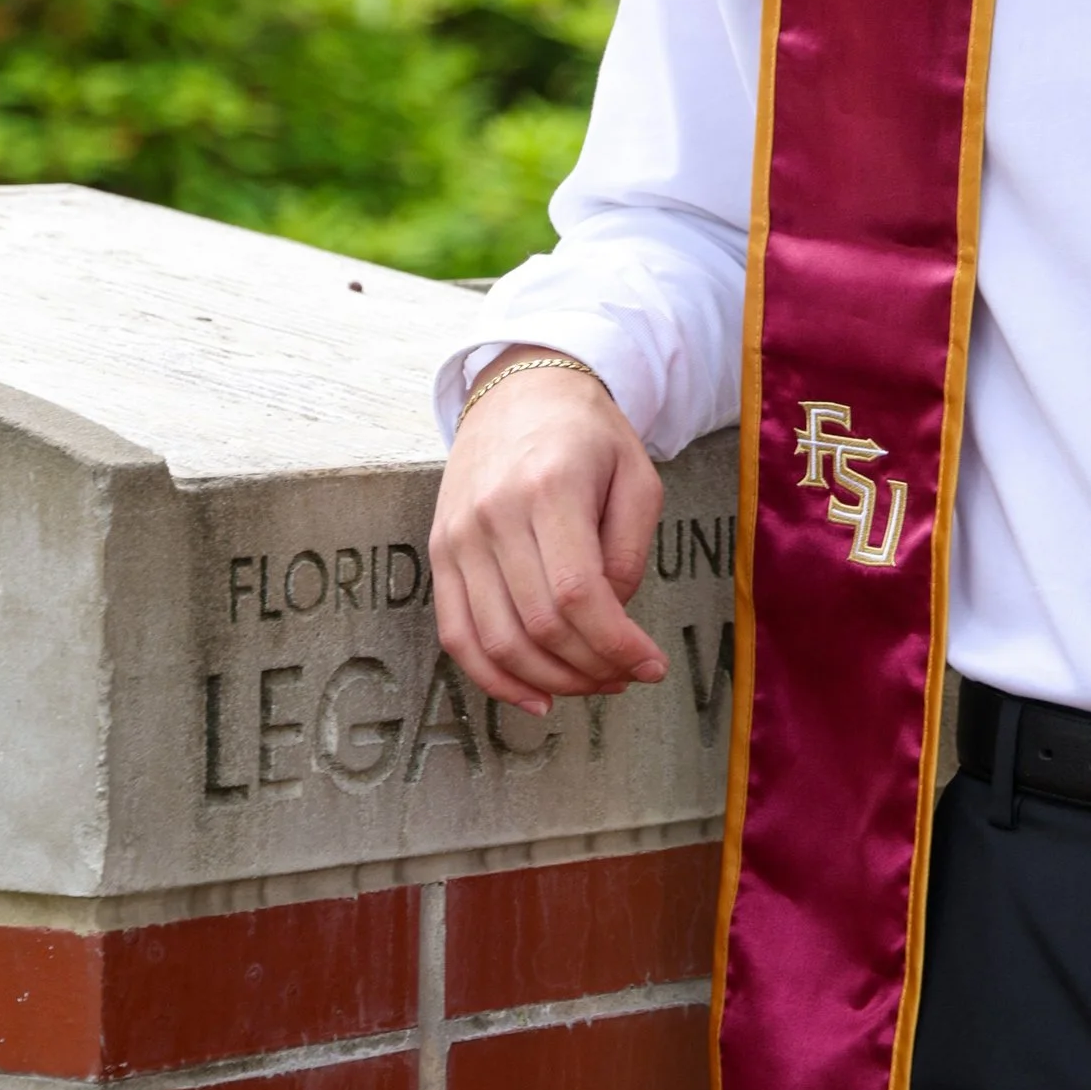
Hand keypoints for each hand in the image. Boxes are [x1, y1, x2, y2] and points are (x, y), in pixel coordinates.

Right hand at [431, 357, 670, 714]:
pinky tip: (536, 697)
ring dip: (550, 682)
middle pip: (538, 625)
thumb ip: (629, 551)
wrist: (519, 391)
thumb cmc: (589, 436)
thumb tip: (612, 618)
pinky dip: (494, 678)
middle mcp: (493, 516)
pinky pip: (456, 635)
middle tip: (629, 677)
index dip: (616, 644)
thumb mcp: (637, 476)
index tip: (651, 666)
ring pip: (496, 641)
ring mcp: (457, 537)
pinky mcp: (439, 553)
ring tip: (594, 684)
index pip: (577, 594)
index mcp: (548, 488)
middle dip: (592, 668)